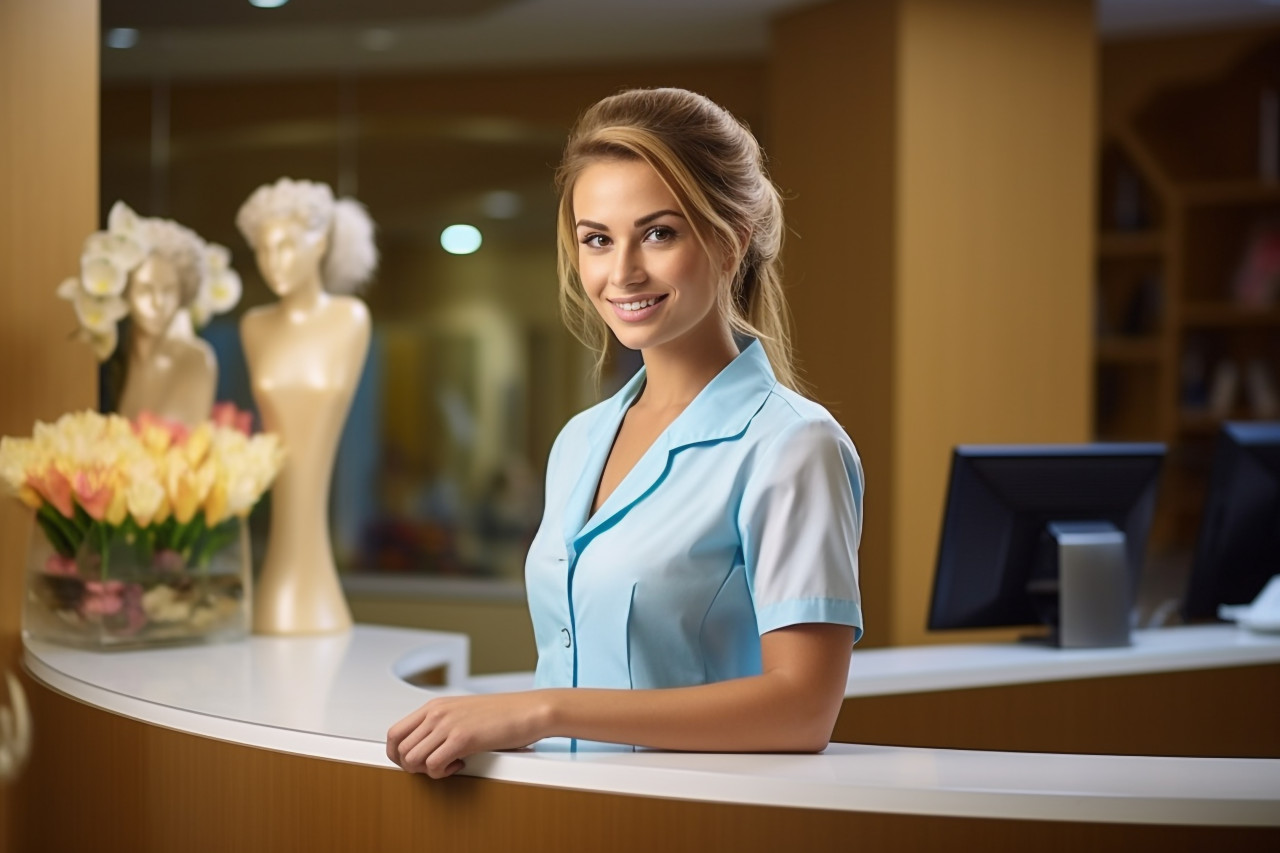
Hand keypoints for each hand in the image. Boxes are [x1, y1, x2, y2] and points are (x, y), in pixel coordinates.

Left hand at [386, 692, 551, 778]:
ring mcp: (448, 725)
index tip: (412, 764)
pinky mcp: (462, 738)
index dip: (397, 755)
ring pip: (412, 759)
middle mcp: (437, 713)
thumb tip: (424, 748)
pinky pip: (433, 766)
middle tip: (434, 767)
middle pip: (400, 749)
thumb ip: (442, 725)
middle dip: (412, 767)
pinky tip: (459, 765)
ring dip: (427, 771)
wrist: (529, 710)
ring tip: (448, 765)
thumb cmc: (503, 714)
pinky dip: (442, 773)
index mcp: (435, 706)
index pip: (395, 733)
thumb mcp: (464, 713)